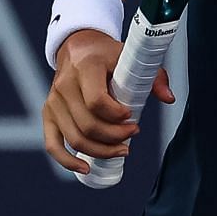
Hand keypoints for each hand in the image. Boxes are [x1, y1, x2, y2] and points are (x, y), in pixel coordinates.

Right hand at [41, 30, 174, 175]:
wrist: (78, 47)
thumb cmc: (106, 55)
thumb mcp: (129, 57)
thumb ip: (153, 76)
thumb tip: (168, 98)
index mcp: (85, 67)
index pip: (96, 101)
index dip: (116, 116)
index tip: (131, 116)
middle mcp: (64, 84)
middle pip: (88, 125)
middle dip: (114, 137)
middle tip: (133, 133)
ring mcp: (54, 101)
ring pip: (75, 138)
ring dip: (101, 151)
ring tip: (121, 149)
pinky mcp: (48, 113)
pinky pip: (52, 144)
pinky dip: (67, 161)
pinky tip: (85, 168)